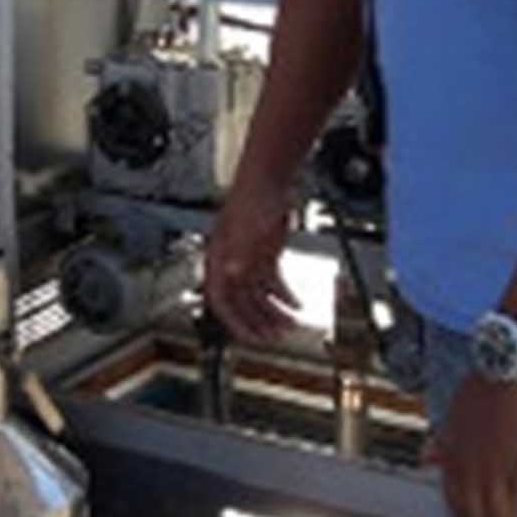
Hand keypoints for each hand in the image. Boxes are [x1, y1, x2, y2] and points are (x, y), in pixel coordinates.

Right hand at [204, 181, 300, 343]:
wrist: (269, 177)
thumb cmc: (252, 197)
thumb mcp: (247, 229)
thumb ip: (240, 253)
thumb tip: (234, 274)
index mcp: (220, 259)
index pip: (220, 300)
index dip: (234, 322)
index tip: (249, 339)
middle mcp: (232, 263)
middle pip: (242, 303)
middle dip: (259, 322)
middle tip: (275, 339)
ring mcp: (249, 259)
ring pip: (259, 295)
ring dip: (273, 313)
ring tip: (289, 326)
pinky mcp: (265, 253)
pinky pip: (272, 283)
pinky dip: (284, 296)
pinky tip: (296, 304)